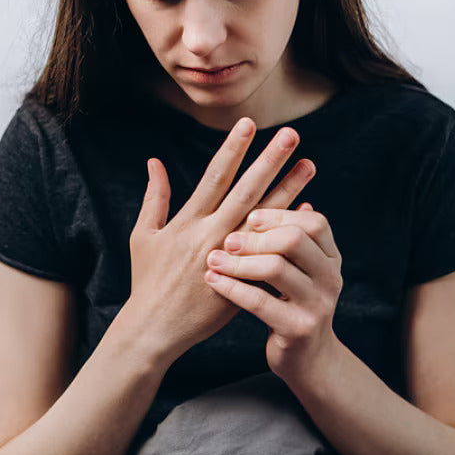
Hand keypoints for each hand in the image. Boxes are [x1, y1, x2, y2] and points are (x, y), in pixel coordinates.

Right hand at [126, 118, 314, 359]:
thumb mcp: (144, 237)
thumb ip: (154, 198)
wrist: (155, 330)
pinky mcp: (244, 280)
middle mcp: (212, 235)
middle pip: (247, 191)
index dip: (233, 149)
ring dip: (289, 190)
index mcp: (188, 222)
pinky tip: (309, 212)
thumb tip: (154, 162)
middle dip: (269, 161)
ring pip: (265, 217)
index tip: (249, 124)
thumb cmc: (148, 281)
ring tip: (310, 165)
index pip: (215, 177)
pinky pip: (273, 249)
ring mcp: (230, 258)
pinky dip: (289, 229)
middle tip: (292, 135)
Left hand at [203, 203, 343, 379]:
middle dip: (256, 236)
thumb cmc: (292, 304)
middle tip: (227, 240)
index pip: (314, 223)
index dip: (280, 214)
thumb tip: (289, 196)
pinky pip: (260, 302)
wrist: (307, 360)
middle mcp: (330, 278)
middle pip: (295, 240)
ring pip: (276, 269)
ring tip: (213, 260)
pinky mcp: (298, 329)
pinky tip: (212, 280)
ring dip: (239, 262)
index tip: (249, 215)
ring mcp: (318, 304)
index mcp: (330, 257)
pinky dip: (232, 288)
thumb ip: (292, 239)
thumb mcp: (299, 270)